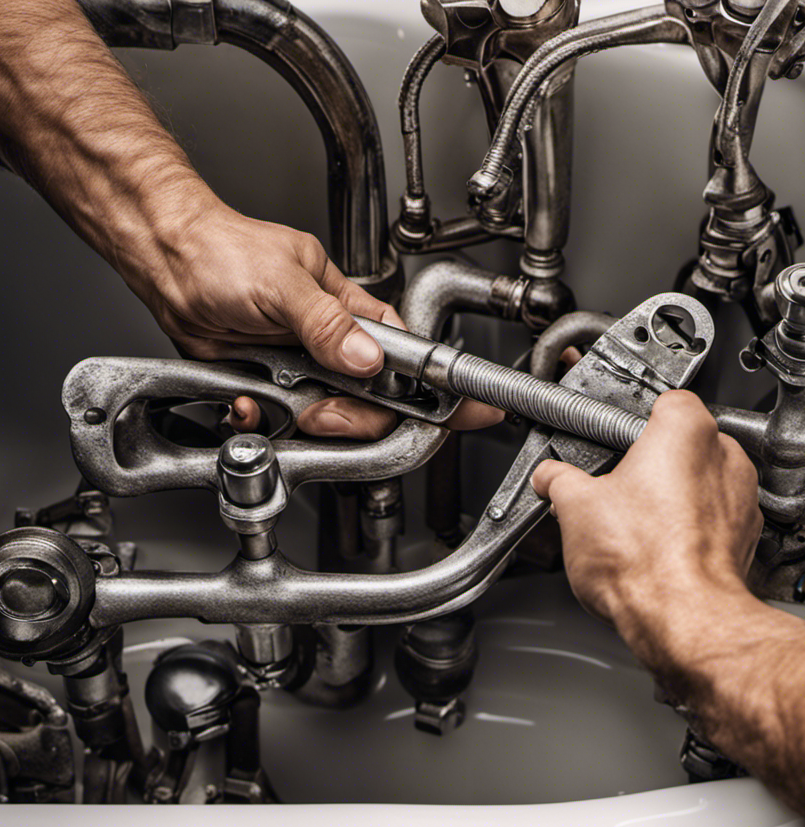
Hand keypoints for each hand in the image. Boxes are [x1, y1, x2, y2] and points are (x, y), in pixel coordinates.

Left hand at [128, 197, 501, 436]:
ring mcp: (305, 370)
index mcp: (355, 313)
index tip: (464, 414)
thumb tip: (365, 357)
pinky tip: (250, 404)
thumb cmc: (223, 252)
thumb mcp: (280, 281)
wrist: (167, 265)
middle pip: (374, 404)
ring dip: (304, 424)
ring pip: (329, 420)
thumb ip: (325, 323)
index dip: (438, 391)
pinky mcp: (272, 388)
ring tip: (277, 402)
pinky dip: (264, 423)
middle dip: (352, 418)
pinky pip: (281, 424)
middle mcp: (336, 346)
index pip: (409, 357)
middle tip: (322, 413)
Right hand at [531, 390, 761, 646]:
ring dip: (675, 497)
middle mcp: (725, 457)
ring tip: (637, 526)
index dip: (633, 424)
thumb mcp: (575, 508)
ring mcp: (742, 498)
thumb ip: (560, 479)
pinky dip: (693, 529)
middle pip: (684, 444)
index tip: (614, 442)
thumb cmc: (643, 561)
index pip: (664, 402)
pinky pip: (716, 520)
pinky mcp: (746, 538)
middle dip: (653, 464)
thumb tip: (551, 478)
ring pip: (703, 483)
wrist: (682, 618)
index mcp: (686, 430)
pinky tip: (661, 550)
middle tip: (618, 489)